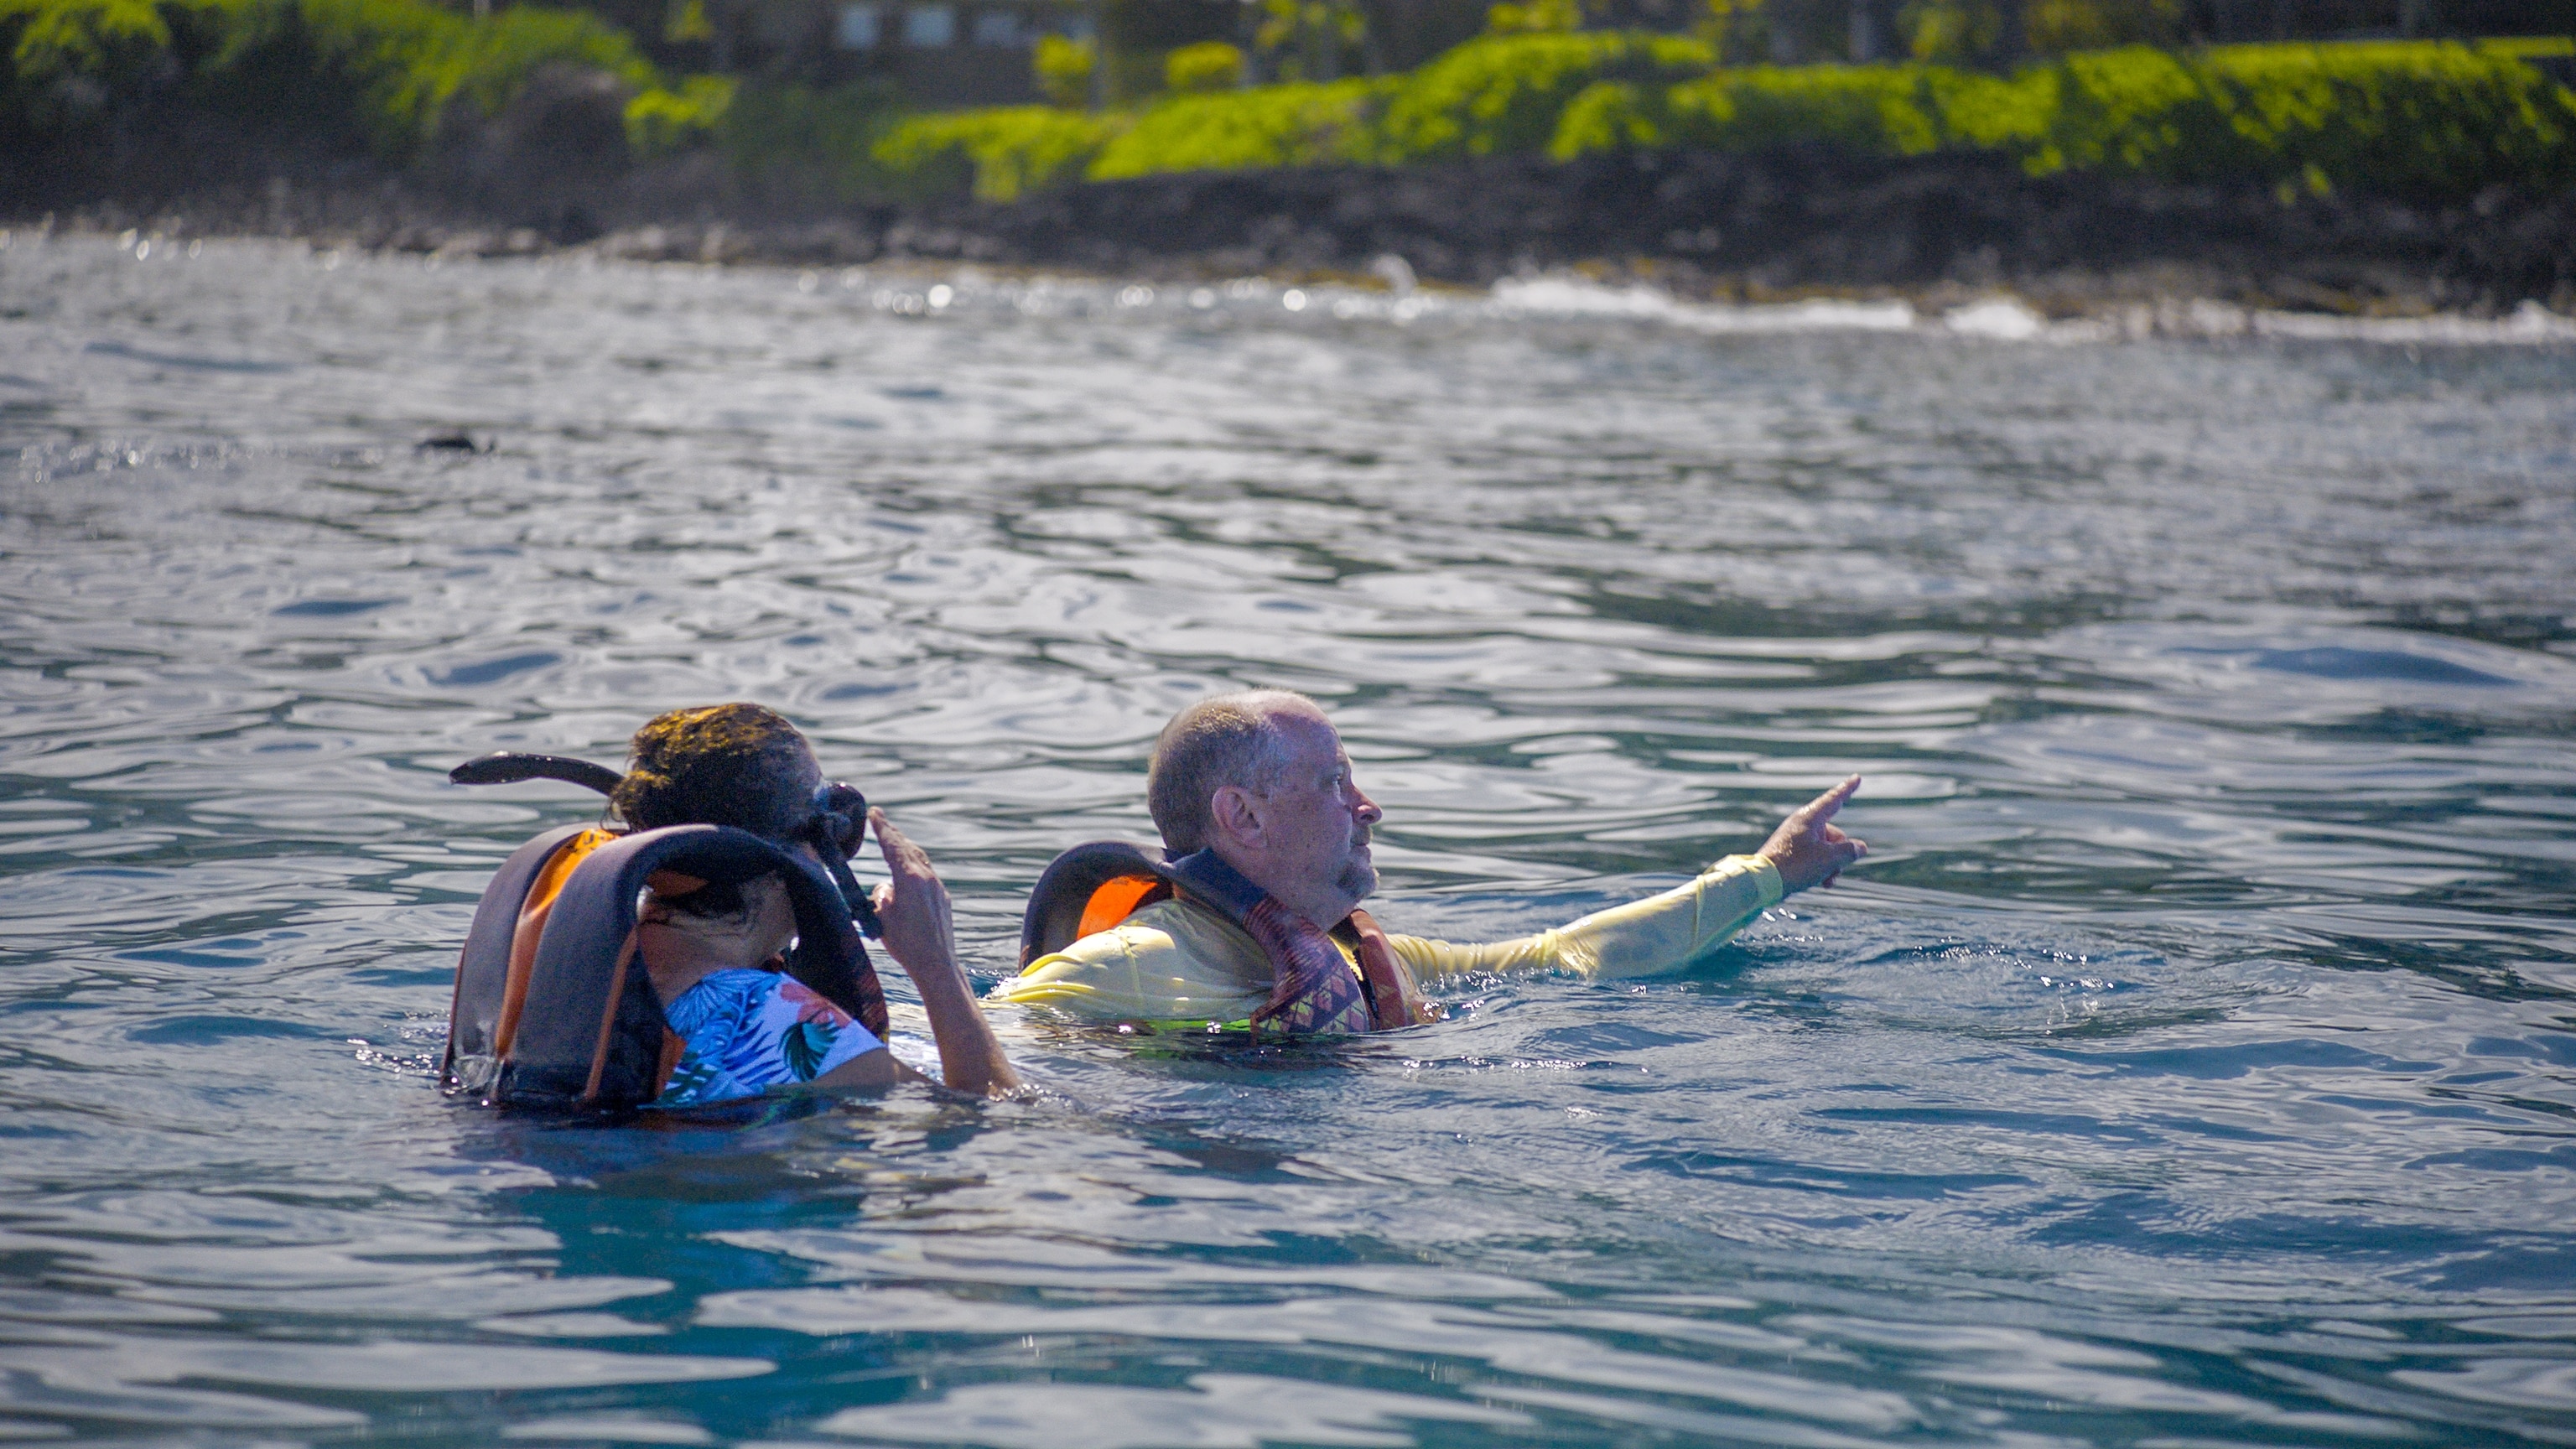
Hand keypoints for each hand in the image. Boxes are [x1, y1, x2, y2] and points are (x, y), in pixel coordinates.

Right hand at [866, 807, 957, 982]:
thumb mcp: (882, 918)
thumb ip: (882, 895)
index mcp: (910, 879)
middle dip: (893, 834)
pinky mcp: (943, 898)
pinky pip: (927, 873)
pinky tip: (909, 870)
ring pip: (920, 859)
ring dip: (905, 848)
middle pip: (908, 847)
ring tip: (894, 841)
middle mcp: (927, 878)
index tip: (874, 812)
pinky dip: (915, 865)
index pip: (893, 846)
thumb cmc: (906, 944)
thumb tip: (886, 887)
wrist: (936, 964)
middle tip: (880, 821)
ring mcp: (937, 887)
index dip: (882, 828)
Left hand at [1757, 775, 1866, 894]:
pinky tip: (1821, 883)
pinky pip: (1815, 857)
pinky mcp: (1792, 851)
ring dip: (1832, 865)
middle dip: (1841, 854)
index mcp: (1810, 817)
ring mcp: (1797, 837)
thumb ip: (1849, 851)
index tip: (1857, 777)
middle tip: (1834, 869)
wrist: (1763, 881)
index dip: (1848, 789)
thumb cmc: (1796, 865)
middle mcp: (1803, 823)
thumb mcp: (1829, 858)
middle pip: (1836, 835)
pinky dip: (1821, 869)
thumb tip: (1860, 848)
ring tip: (1826, 880)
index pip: (1834, 799)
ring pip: (1827, 849)